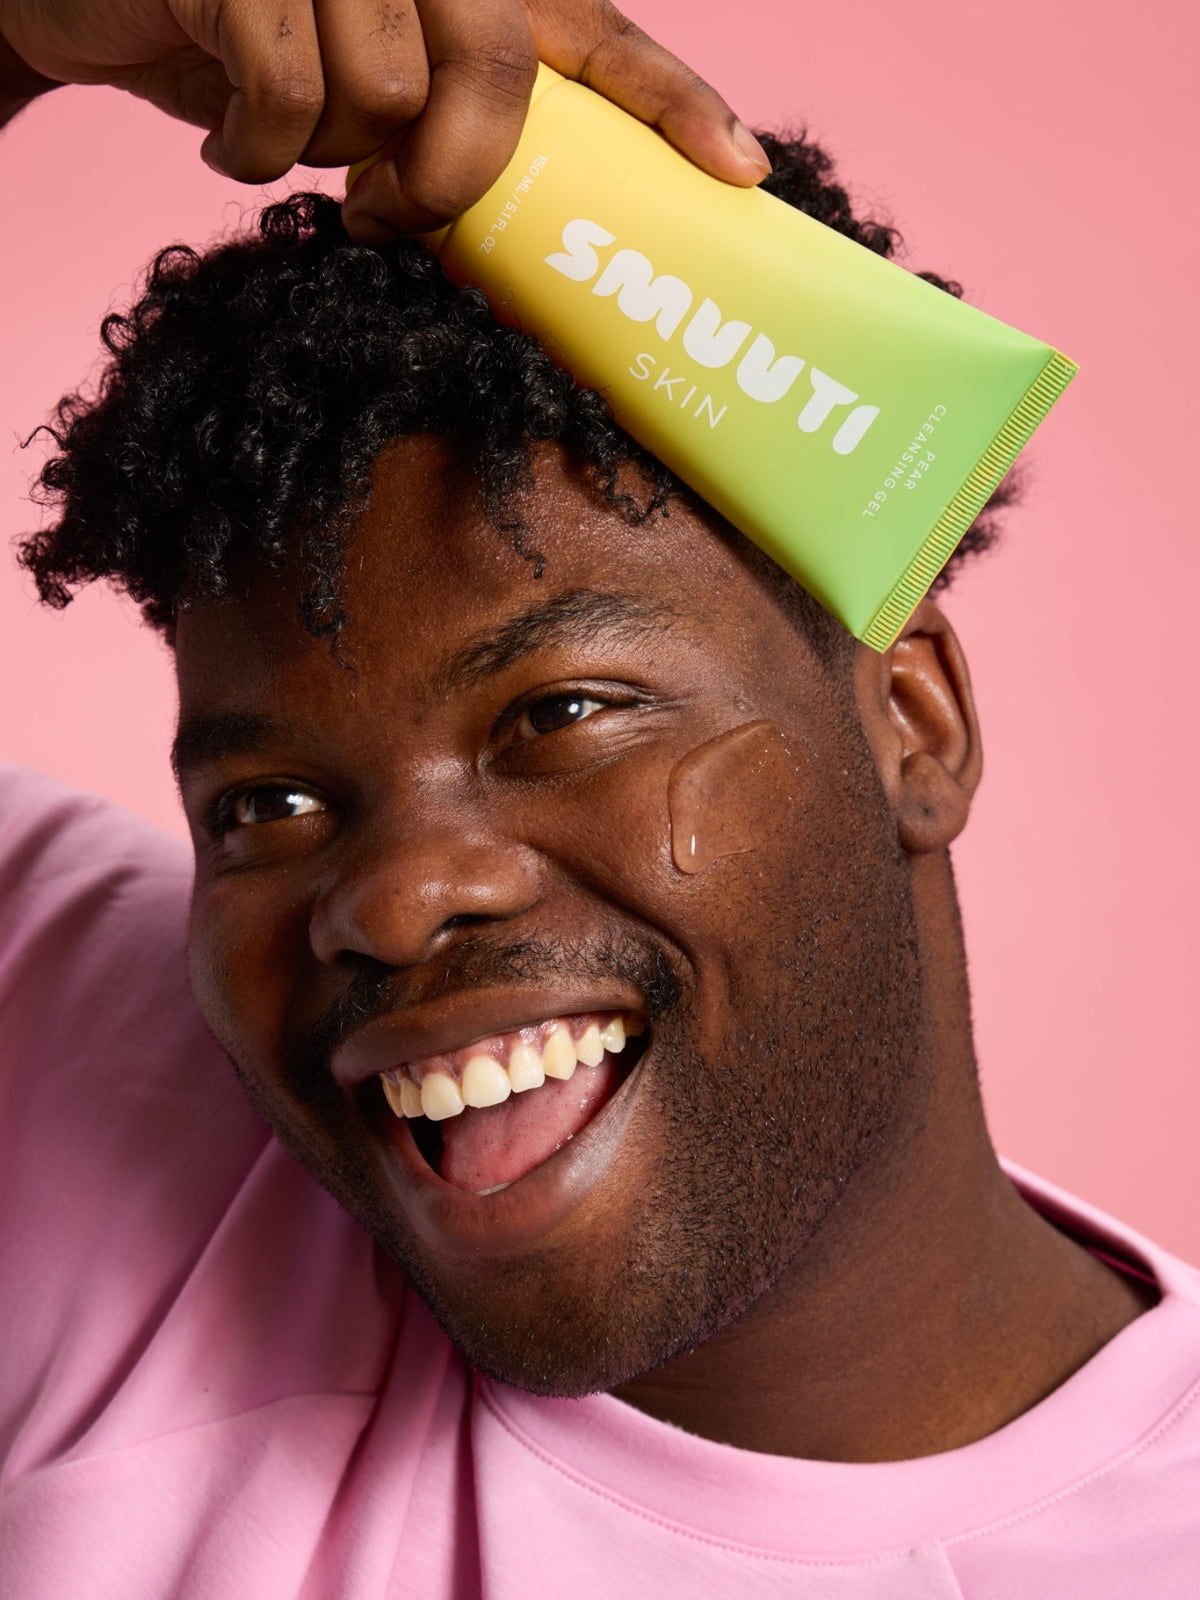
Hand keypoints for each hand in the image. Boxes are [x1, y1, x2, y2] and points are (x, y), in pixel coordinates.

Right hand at [0, 0, 770, 238]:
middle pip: (497, 70)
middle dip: (450, 172)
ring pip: (381, 91)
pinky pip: (282, 91)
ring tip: (285, 145)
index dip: (672, 101)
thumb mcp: (361, 92)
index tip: (740, 171)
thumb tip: (503, 235)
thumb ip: (442, 125)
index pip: (595, 37)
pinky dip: (254, 149)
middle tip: (386, 213)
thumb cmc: (249, 51)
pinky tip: (230, 143)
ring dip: (328, 155)